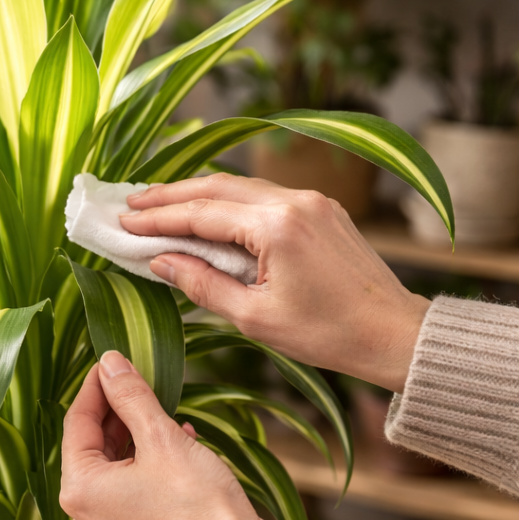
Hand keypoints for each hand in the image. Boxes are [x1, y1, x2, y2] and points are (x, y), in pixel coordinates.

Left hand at [60, 351, 311, 519]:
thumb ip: (131, 396)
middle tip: (140, 383)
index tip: (111, 361)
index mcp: (80, 491)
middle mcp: (84, 519)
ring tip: (168, 418)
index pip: (77, 422)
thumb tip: (110, 363)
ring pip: (114, 473)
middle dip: (119, 414)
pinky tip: (179, 451)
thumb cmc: (200, 506)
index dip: (96, 386)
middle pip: (93, 450)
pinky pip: (131, 497)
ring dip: (137, 441)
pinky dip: (148, 471)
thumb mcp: (162, 438)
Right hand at [120, 174, 429, 392]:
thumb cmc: (328, 334)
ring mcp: (310, 201)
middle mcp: (293, 201)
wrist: (395, 333)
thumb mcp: (254, 318)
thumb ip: (202, 284)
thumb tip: (160, 262)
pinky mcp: (321, 208)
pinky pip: (263, 195)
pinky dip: (228, 201)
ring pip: (239, 186)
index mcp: (276, 228)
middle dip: (169, 194)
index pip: (201, 214)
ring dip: (197, 193)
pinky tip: (208, 211)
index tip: (123, 222)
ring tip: (160, 203)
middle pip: (216, 187)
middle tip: (130, 203)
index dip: (158, 218)